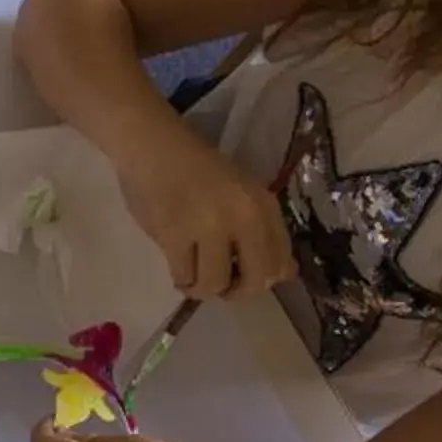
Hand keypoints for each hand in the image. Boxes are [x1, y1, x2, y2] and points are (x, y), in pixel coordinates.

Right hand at [111, 123, 293, 300]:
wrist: (154, 148)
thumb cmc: (196, 172)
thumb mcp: (242, 197)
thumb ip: (264, 234)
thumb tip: (287, 275)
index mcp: (264, 206)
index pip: (280, 264)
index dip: (261, 280)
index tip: (240, 273)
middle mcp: (244, 216)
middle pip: (256, 281)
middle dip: (236, 293)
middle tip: (218, 285)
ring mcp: (210, 226)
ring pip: (215, 284)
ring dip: (202, 288)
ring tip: (191, 275)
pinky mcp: (175, 235)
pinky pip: (184, 276)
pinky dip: (180, 278)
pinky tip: (176, 265)